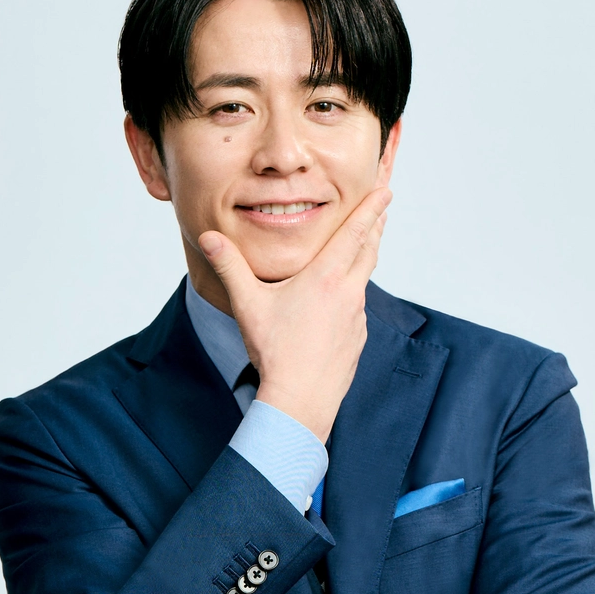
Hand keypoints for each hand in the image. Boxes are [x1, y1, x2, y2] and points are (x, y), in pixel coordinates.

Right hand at [198, 185, 390, 441]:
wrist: (301, 402)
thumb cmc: (275, 353)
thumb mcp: (249, 305)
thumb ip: (230, 267)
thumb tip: (209, 237)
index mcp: (327, 278)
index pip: (356, 233)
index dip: (372, 209)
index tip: (385, 191)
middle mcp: (349, 294)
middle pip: (369, 252)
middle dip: (376, 227)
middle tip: (383, 209)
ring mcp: (357, 319)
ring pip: (363, 281)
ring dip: (364, 261)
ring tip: (363, 250)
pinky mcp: (357, 341)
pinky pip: (357, 310)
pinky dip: (353, 296)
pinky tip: (341, 302)